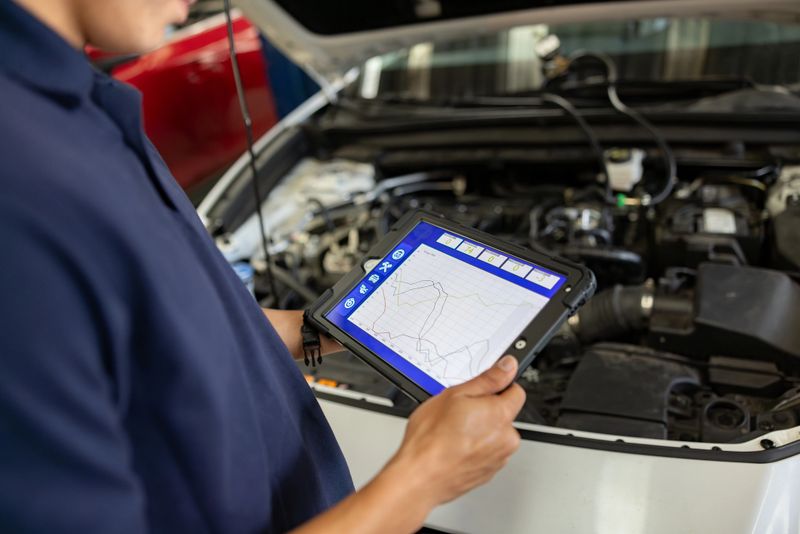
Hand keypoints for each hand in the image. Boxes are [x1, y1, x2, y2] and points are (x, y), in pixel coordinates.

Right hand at [392, 356, 525, 506]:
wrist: (420, 477)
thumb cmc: (431, 439)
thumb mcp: (454, 395)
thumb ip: (487, 380)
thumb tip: (507, 367)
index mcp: (501, 414)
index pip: (516, 392)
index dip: (499, 387)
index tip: (482, 390)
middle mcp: (506, 438)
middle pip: (504, 415)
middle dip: (486, 410)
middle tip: (460, 412)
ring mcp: (499, 458)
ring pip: (495, 435)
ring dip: (481, 431)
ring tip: (454, 433)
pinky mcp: (489, 472)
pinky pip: (487, 452)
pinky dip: (475, 448)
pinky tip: (455, 447)